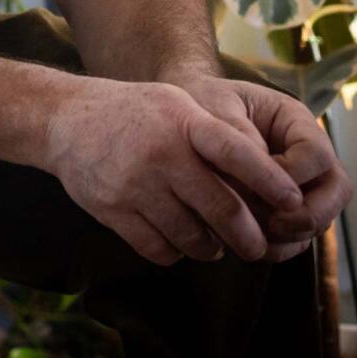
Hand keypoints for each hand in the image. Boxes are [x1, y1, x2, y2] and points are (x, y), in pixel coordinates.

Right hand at [44, 76, 307, 265]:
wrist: (64, 119)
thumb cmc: (133, 112)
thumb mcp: (176, 105)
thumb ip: (216, 135)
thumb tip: (266, 179)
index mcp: (183, 123)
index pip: (238, 154)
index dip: (270, 182)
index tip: (292, 202)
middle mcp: (162, 154)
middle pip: (222, 209)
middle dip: (249, 237)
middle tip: (257, 247)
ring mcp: (135, 185)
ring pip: (193, 237)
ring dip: (210, 248)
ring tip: (213, 244)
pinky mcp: (113, 210)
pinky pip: (159, 249)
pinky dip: (174, 252)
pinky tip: (176, 240)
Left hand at [171, 74, 354, 260]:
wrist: (179, 121)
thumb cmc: (202, 106)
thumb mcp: (214, 109)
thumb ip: (236, 135)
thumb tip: (260, 176)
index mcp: (296, 121)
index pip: (316, 154)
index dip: (292, 175)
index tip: (256, 182)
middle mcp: (308, 156)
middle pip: (337, 191)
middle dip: (310, 214)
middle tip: (273, 225)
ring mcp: (302, 186)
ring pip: (320, 220)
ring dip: (292, 235)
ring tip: (253, 235)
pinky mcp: (285, 212)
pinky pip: (296, 238)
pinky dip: (278, 247)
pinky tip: (247, 244)